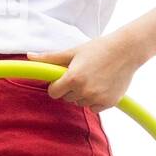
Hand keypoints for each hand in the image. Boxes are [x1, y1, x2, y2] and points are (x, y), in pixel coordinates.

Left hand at [25, 34, 142, 111]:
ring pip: (80, 103)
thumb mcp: (73, 51)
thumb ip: (50, 58)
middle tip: (82, 73)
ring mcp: (97, 98)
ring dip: (83, 94)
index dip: (56, 85)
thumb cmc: (98, 48)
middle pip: (67, 98)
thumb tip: (29, 56)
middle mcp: (84, 91)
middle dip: (70, 88)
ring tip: (94, 78)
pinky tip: (102, 85)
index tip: (63, 78)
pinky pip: (94, 108)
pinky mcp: (109, 103)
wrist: (126, 50)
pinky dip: (96, 100)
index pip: (53, 92)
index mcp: (72, 78)